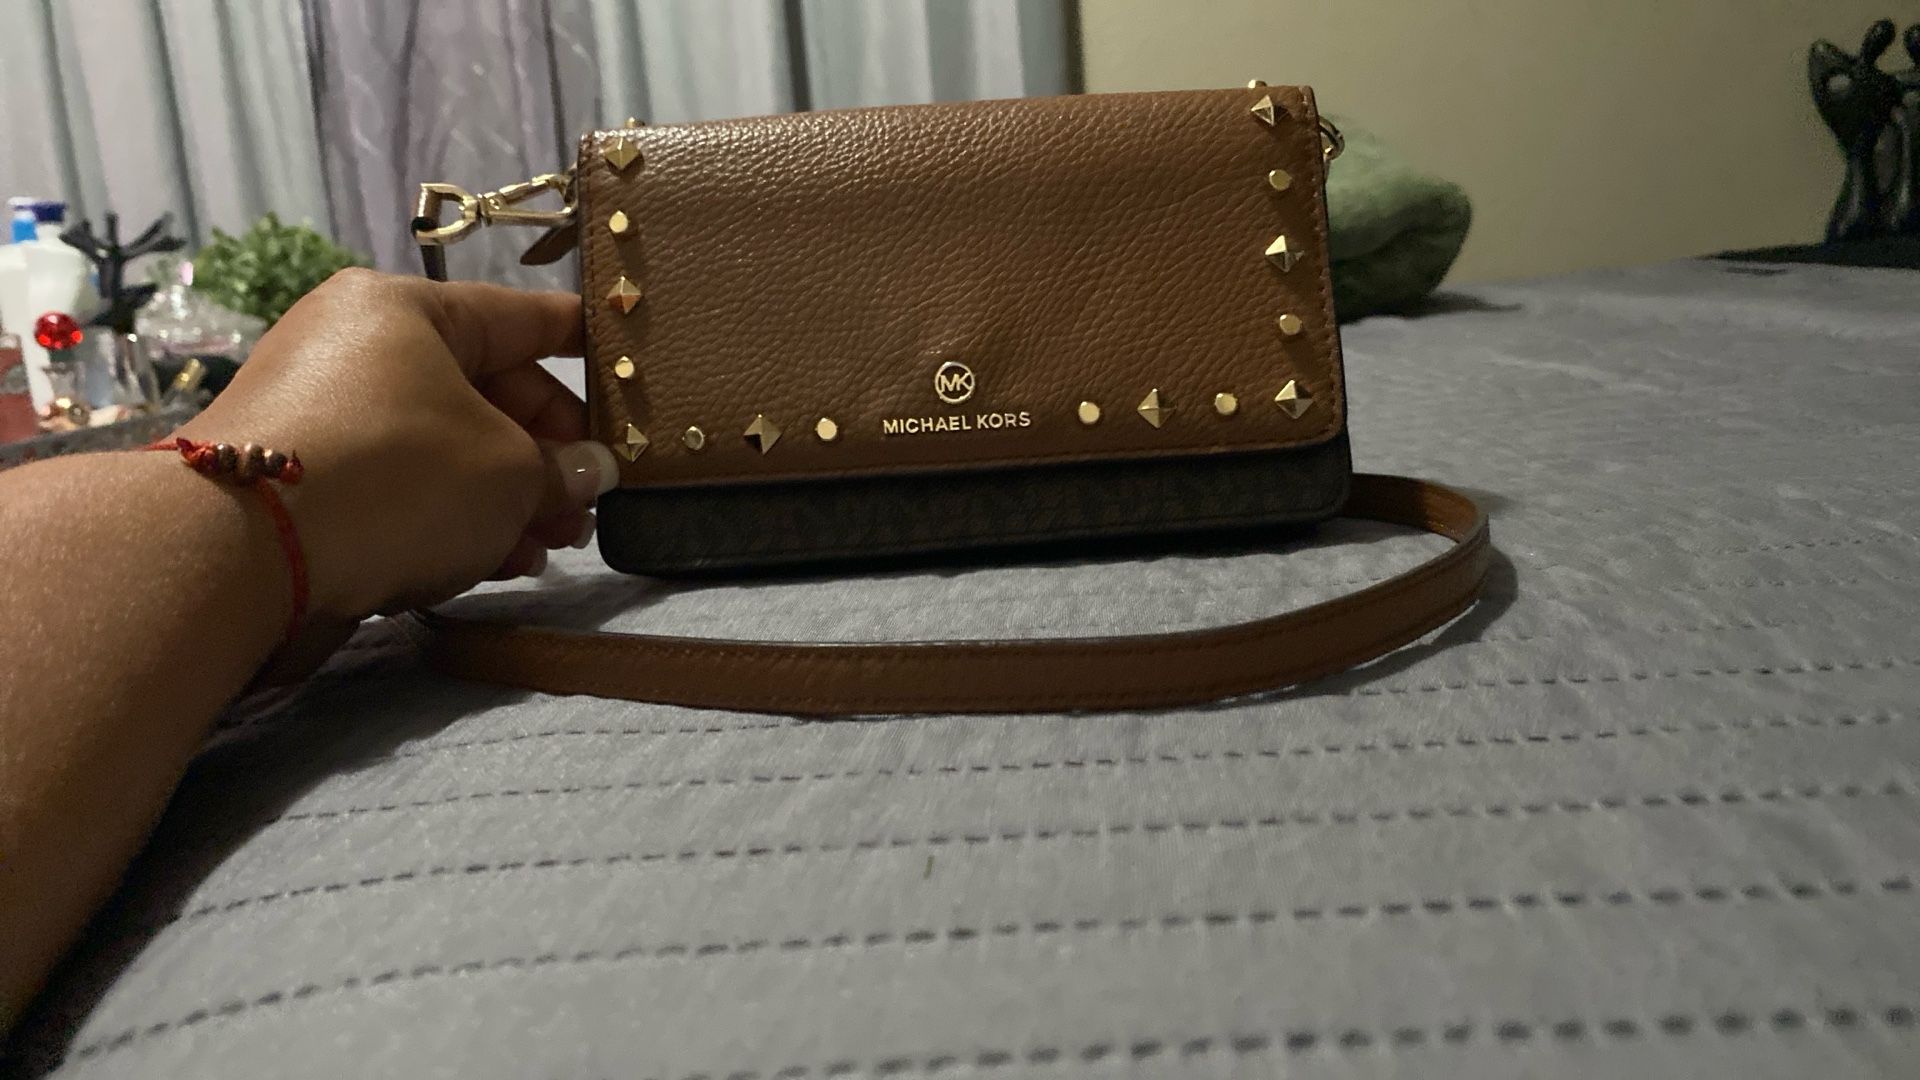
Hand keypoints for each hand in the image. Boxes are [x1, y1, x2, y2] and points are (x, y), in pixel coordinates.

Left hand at [176, 268, 615, 625]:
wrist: (240, 551)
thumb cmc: (396, 478)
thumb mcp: (508, 474)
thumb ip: (560, 470)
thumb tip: (587, 472)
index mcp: (407, 308)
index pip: (523, 318)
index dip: (585, 347)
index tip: (631, 375)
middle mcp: (356, 345)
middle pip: (483, 391)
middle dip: (545, 455)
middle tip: (587, 508)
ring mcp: (321, 412)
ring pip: (441, 446)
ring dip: (503, 498)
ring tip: (545, 550)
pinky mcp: (298, 477)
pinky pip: (396, 485)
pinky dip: (446, 517)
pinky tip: (490, 562)